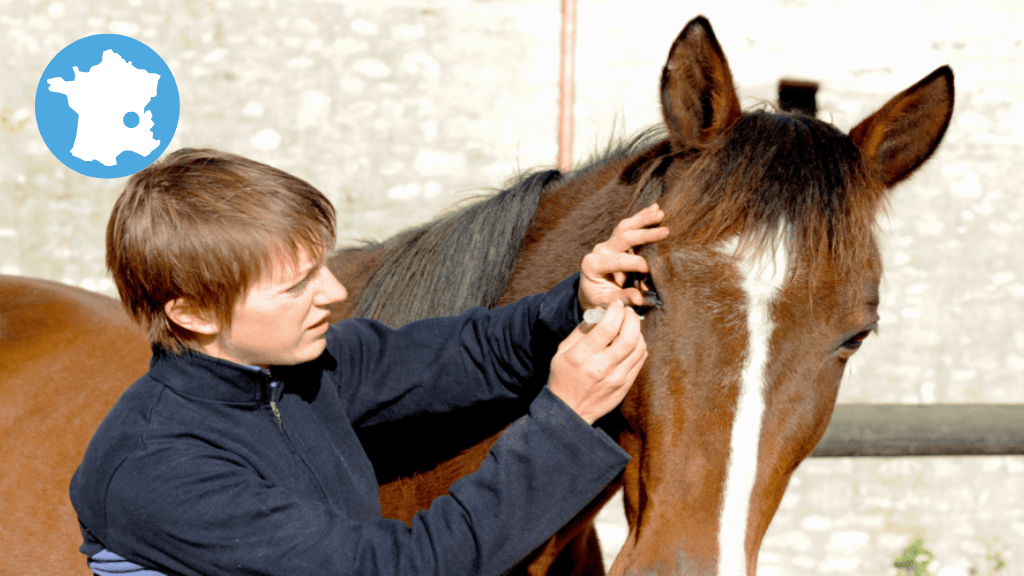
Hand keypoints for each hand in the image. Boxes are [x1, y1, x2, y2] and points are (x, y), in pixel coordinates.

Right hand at [547, 300, 646, 423]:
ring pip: (639, 347)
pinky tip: (632, 341)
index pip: (608, 327)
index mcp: (583, 356)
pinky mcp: (625, 386)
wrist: (569, 411)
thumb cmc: (563, 377)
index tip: (616, 304)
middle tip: (627, 312)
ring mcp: (616, 378)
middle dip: (632, 318)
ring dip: (638, 331)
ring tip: (630, 325)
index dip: (616, 311)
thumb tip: (600, 313)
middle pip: (629, 336)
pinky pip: (640, 360)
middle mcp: (602, 367)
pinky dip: (639, 346)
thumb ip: (582, 331)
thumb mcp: (563, 351)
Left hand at [578, 204, 668, 311]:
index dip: (633, 263)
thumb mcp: (607, 302)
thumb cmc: (600, 299)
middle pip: (622, 237)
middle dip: (644, 234)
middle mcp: (600, 250)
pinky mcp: (616, 241)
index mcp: (593, 265)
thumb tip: (639, 298)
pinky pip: (628, 226)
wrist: (592, 292)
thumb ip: (622, 298)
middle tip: (665, 232)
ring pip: (625, 227)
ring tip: (660, 213)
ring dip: (643, 219)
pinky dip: (641, 217)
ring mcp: (607, 243)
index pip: (616, 260)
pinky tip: (655, 207)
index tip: (649, 268)